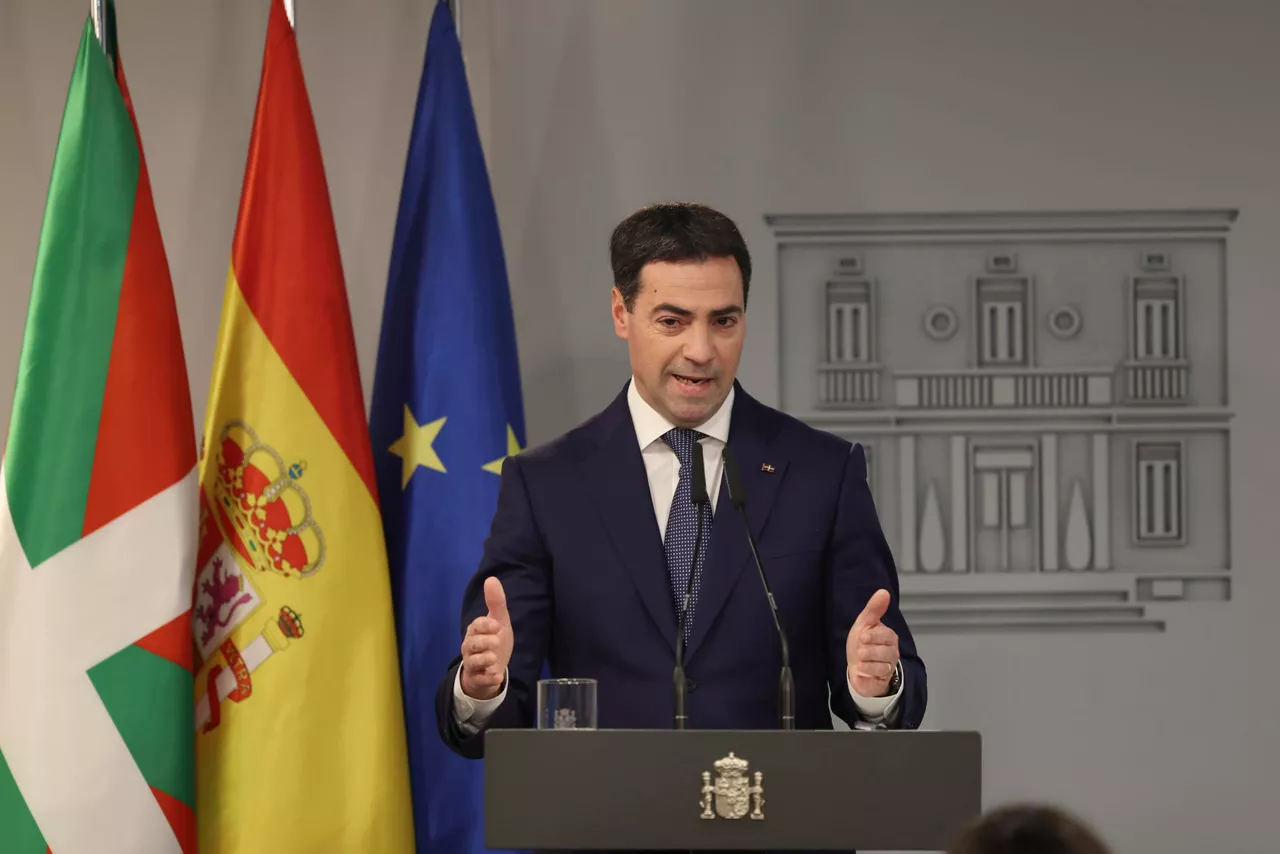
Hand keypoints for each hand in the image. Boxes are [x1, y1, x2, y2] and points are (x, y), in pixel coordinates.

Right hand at [459, 577, 513, 700]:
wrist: (493, 668)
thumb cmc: (494, 641)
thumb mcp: (499, 621)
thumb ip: (496, 602)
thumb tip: (491, 578)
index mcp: (476, 631)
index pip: (476, 626)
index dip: (485, 625)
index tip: (496, 626)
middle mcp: (470, 646)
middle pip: (471, 644)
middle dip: (483, 642)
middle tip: (496, 642)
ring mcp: (473, 663)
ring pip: (473, 662)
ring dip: (484, 660)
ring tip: (494, 658)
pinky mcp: (478, 678)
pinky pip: (480, 679)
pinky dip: (489, 679)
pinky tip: (497, 677)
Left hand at [846, 589, 899, 697]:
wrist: (857, 667)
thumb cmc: (862, 643)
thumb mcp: (864, 623)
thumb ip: (874, 609)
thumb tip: (883, 591)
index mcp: (890, 637)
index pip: (885, 635)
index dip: (870, 636)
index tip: (862, 637)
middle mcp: (892, 653)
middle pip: (883, 652)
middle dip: (866, 651)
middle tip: (860, 651)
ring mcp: (889, 669)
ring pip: (880, 667)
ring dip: (864, 664)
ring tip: (860, 662)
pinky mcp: (882, 682)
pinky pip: (874, 681)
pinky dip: (864, 676)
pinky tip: (861, 672)